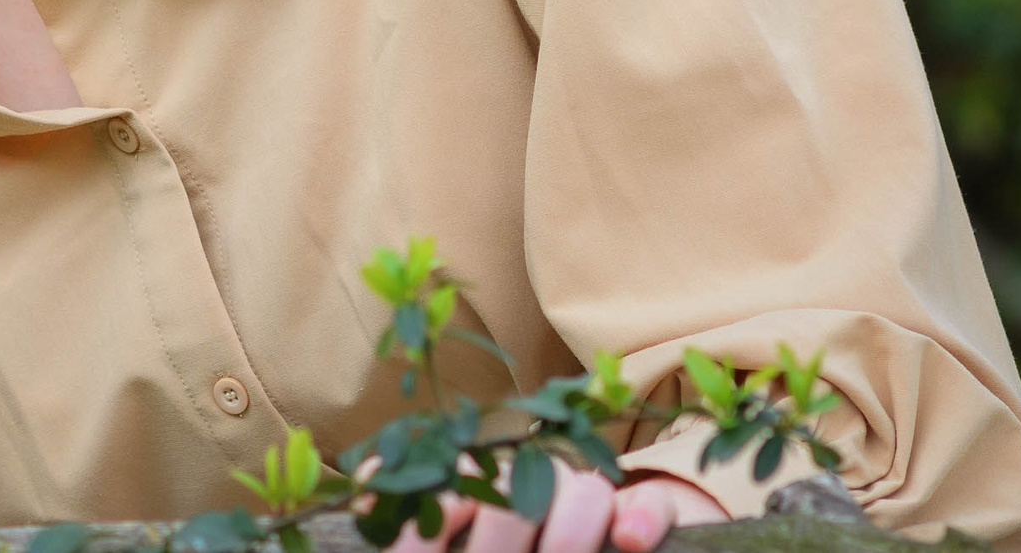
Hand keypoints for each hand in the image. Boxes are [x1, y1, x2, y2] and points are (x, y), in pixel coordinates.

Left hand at [372, 457, 727, 552]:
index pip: (453, 485)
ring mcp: (602, 492)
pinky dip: (640, 517)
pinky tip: (628, 542)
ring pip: (580, 492)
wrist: (633, 528)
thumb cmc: (539, 537)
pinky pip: (653, 502)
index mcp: (493, 484)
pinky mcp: (661, 509)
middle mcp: (542, 479)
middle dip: (493, 541)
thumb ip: (429, 512)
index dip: (426, 522)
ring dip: (564, 534)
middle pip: (513, 491)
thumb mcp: (477, 524)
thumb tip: (359, 498)